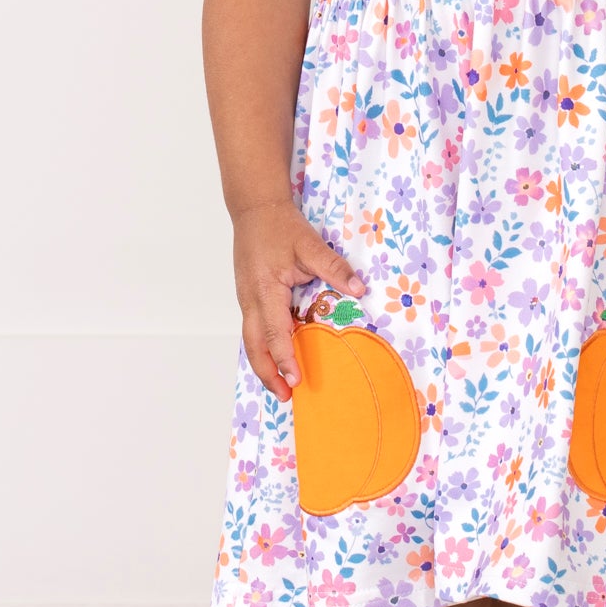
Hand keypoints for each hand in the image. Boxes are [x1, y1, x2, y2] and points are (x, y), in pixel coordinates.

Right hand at [232, 197, 366, 400]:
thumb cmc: (280, 226)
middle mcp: (251, 299)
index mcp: (265, 290)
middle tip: (285, 396)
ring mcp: (246, 299)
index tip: (296, 379)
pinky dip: (263, 348)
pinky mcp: (248, 297)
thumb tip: (358, 288)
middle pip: (255, 346)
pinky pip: (253, 329)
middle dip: (268, 373)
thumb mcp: (310, 244)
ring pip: (251, 340)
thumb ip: (334, 268)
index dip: (285, 358)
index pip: (275, 332)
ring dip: (264, 364)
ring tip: (280, 386)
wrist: (254, 209)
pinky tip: (276, 357)